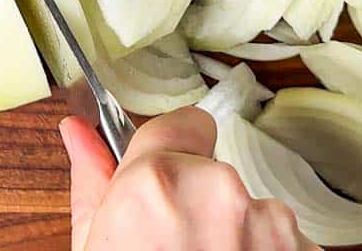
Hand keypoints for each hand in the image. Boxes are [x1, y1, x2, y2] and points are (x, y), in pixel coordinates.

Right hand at [60, 107, 318, 250]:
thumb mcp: (95, 248)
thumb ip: (92, 182)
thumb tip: (77, 134)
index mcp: (158, 181)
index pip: (183, 124)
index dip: (172, 152)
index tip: (163, 183)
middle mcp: (221, 192)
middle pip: (214, 172)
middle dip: (199, 204)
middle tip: (174, 250)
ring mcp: (272, 227)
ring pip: (252, 211)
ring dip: (235, 236)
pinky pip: (284, 244)